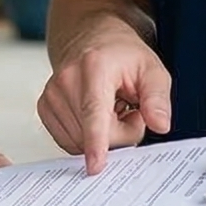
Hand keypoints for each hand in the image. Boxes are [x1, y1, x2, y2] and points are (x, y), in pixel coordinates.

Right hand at [37, 19, 172, 172]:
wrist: (92, 39)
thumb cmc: (122, 55)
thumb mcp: (152, 69)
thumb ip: (158, 98)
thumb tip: (160, 125)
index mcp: (94, 67)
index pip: (94, 111)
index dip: (96, 142)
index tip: (95, 166)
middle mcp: (66, 79)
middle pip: (92, 133)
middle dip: (119, 134)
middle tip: (130, 111)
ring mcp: (51, 94)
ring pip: (79, 142)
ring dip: (102, 137)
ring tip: (112, 110)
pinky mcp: (45, 107)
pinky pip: (68, 141)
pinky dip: (85, 137)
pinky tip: (95, 117)